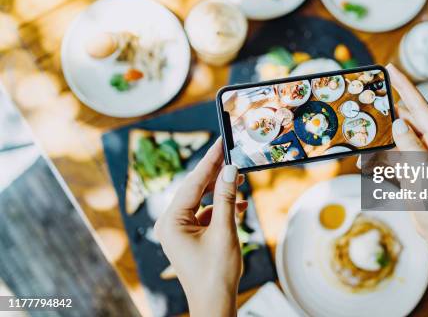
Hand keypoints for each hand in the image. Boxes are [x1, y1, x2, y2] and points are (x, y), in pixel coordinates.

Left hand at [155, 138, 246, 316]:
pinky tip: (239, 205)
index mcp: (171, 222)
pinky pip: (205, 214)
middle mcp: (171, 223)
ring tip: (239, 181)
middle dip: (215, 174)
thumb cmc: (216, 273)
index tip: (220, 143)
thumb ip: (227, 198)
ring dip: (221, 192)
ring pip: (202, 200)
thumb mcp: (224, 231)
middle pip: (195, 189)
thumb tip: (230, 170)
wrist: (215, 303)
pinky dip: (222, 208)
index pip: (192, 183)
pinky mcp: (190, 236)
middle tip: (231, 154)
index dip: (209, 162)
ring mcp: (180, 230)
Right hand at [387, 64, 427, 316]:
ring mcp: (421, 154)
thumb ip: (411, 147)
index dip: (405, 86)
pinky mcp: (412, 166)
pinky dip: (380, 153)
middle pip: (406, 116)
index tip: (391, 67)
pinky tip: (367, 158)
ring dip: (381, 133)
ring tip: (364, 126)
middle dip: (388, 106)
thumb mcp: (425, 174)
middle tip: (370, 93)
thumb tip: (398, 122)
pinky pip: (392, 152)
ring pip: (397, 134)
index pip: (420, 106)